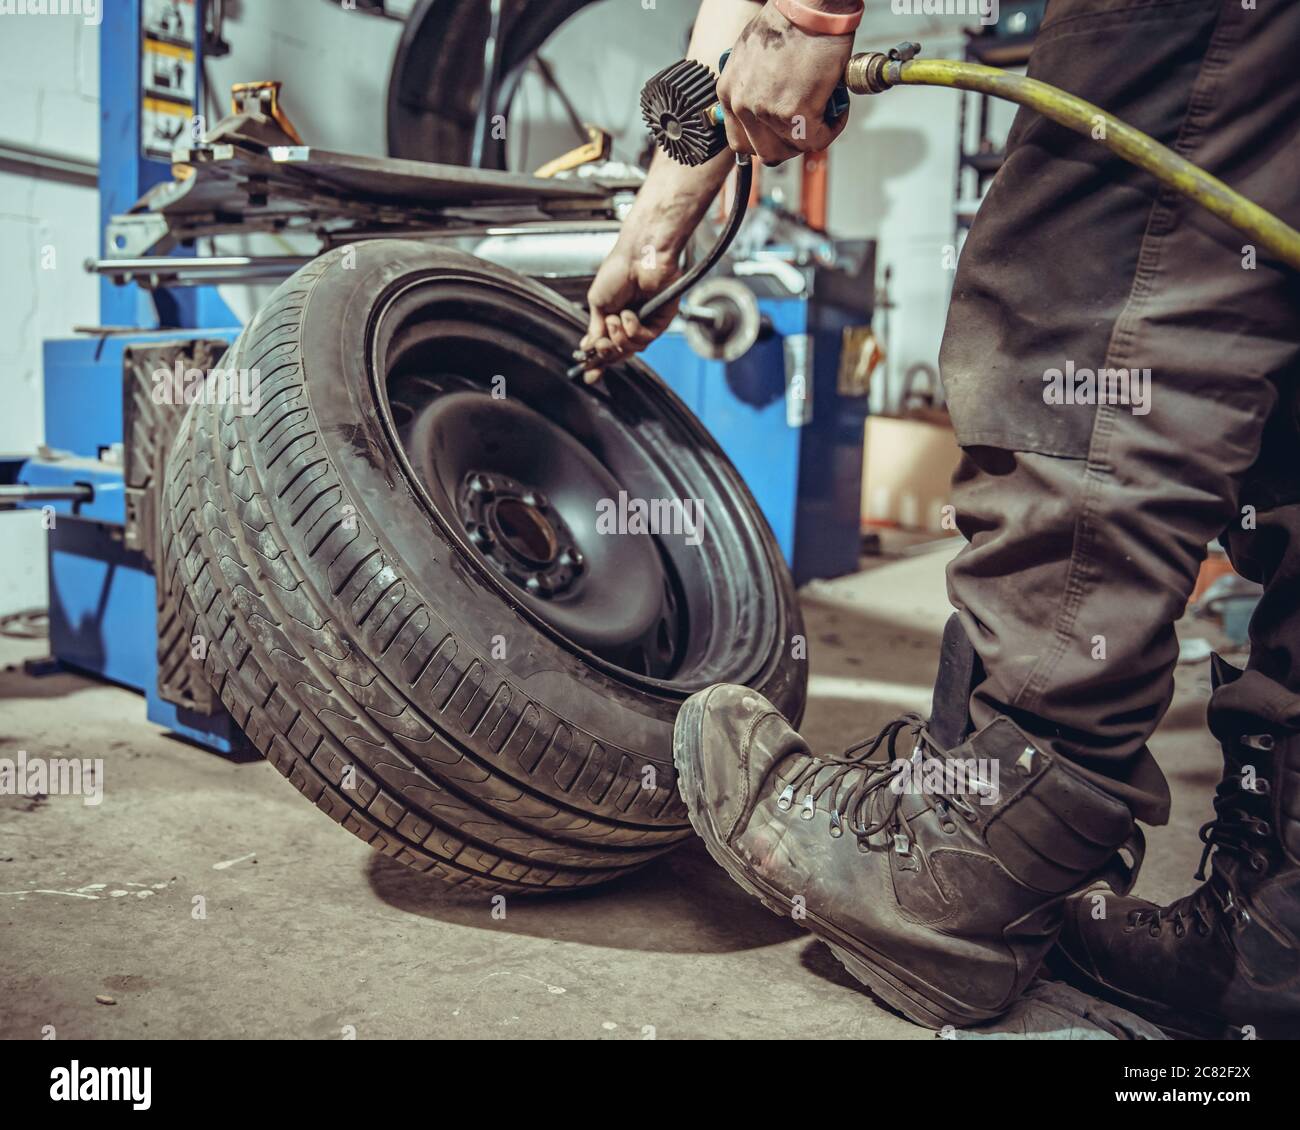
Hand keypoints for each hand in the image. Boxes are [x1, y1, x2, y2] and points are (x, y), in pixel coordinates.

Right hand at [579, 221, 683, 383]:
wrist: (640, 255)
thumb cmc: (619, 269)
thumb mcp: (598, 302)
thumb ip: (595, 328)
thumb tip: (588, 348)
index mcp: (613, 317)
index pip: (606, 347)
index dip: (597, 363)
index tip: (589, 374)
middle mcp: (630, 322)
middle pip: (619, 353)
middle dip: (607, 352)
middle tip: (601, 343)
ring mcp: (646, 323)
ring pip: (632, 349)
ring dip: (620, 338)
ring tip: (615, 319)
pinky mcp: (661, 321)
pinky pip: (645, 339)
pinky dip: (634, 330)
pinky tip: (629, 315)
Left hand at [718, 3, 853, 164]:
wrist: (810, 6)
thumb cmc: (788, 21)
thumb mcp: (751, 56)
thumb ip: (752, 86)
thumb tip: (765, 105)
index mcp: (729, 92)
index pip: (740, 140)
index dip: (765, 140)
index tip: (781, 135)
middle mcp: (742, 105)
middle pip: (764, 151)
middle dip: (789, 144)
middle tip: (806, 129)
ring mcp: (767, 112)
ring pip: (792, 148)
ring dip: (811, 137)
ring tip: (823, 115)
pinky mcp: (796, 114)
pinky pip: (817, 139)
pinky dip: (832, 129)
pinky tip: (836, 110)